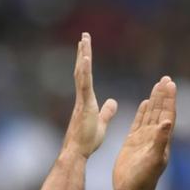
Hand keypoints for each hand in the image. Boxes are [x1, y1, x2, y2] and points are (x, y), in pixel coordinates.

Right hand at [64, 33, 117, 158]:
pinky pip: (84, 84)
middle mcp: (81, 98)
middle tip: (84, 36)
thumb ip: (106, 112)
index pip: (85, 78)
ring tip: (84, 39)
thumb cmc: (86, 142)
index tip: (86, 49)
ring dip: (83, 55)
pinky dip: (85, 70)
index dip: (85, 63)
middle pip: (81, 70)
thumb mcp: (101, 123)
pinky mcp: (84, 105)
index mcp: (86, 101)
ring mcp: (81, 101)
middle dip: (83, 52)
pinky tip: (86, 57)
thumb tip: (113, 102)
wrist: (76, 153)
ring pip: (81, 73)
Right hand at [112, 76, 175, 189]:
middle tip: (166, 78)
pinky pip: (139, 122)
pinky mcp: (132, 142)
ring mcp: (143, 138)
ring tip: (158, 85)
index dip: (170, 99)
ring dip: (155, 100)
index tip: (171, 83)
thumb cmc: (144, 178)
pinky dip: (142, 112)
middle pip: (161, 110)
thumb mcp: (154, 158)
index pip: (167, 114)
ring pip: (150, 114)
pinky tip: (144, 103)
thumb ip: (161, 140)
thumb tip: (168, 122)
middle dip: (164, 95)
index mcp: (162, 139)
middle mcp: (154, 136)